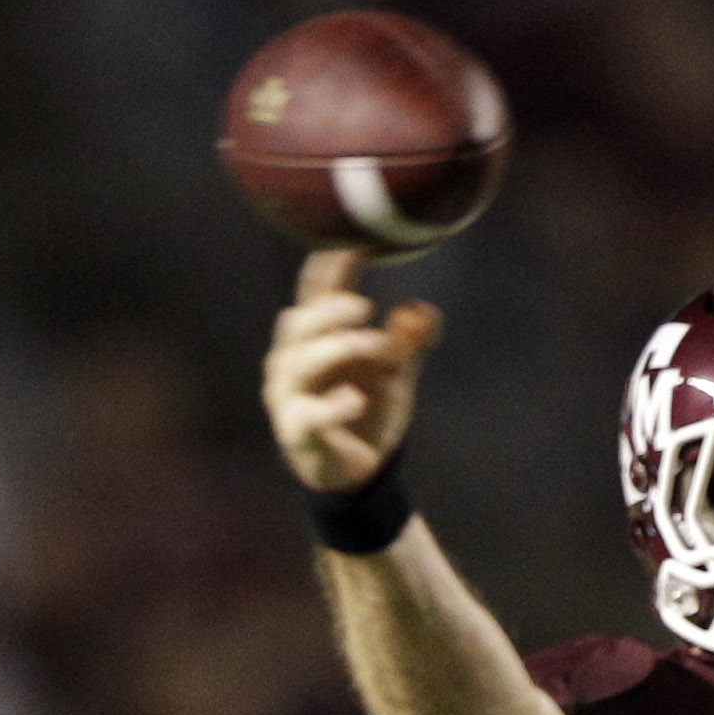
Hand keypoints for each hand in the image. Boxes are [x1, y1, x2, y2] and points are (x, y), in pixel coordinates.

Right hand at [261, 248, 442, 493]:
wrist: (357, 471)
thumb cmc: (369, 409)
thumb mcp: (394, 373)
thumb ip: (407, 343)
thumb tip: (423, 311)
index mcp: (316, 337)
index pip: (315, 292)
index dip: (329, 267)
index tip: (354, 243)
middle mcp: (294, 359)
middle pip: (301, 322)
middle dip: (329, 309)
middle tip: (362, 305)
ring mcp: (290, 394)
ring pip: (302, 363)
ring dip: (338, 348)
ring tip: (375, 344)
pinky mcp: (297, 430)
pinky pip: (309, 415)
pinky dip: (332, 406)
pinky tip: (357, 400)